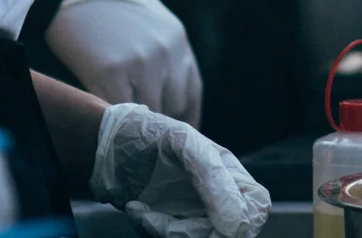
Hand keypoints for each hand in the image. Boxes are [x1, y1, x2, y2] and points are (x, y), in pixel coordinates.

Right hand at [45, 0, 203, 123]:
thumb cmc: (110, 6)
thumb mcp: (152, 23)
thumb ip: (165, 56)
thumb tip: (168, 100)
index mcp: (177, 40)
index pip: (192, 92)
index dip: (185, 116)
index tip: (175, 130)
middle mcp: (165, 52)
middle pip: (172, 106)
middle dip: (157, 116)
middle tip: (139, 124)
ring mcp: (139, 63)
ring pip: (146, 111)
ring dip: (134, 117)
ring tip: (119, 119)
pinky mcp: (109, 71)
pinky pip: (118, 109)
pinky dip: (113, 114)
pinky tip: (104, 113)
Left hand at [89, 102, 270, 237]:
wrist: (106, 148)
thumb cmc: (149, 134)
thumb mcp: (184, 143)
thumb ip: (214, 178)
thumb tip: (237, 223)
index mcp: (228, 173)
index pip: (256, 207)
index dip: (243, 221)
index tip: (217, 226)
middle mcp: (214, 197)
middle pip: (228, 233)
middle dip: (195, 234)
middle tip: (162, 223)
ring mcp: (192, 215)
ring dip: (167, 233)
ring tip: (140, 209)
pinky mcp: (168, 228)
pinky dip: (152, 230)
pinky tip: (136, 209)